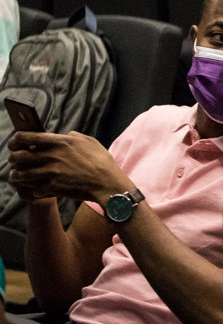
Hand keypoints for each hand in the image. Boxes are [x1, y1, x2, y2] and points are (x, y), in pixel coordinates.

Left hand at [10, 131, 132, 205]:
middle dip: (13, 158)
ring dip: (17, 175)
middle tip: (15, 160)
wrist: (107, 184)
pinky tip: (35, 187)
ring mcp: (51, 173)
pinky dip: (32, 188)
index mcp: (60, 142)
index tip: (16, 142)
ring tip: (18, 175)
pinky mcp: (52, 187)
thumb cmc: (101, 162)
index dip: (17, 139)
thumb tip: (64, 135)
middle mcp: (52, 157)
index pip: (27, 137)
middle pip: (19, 156)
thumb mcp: (90, 142)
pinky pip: (33, 188)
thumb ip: (73, 136)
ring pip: (21, 174)